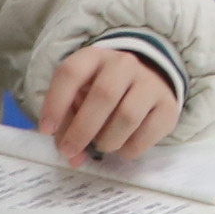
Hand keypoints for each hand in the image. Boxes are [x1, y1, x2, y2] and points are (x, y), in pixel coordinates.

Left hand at [35, 45, 183, 164]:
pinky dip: (128, 149)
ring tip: (101, 145)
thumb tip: (73, 157)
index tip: (46, 130)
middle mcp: (125, 64)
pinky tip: (122, 146)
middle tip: (70, 151)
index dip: (55, 102)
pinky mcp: (168, 106)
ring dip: (107, 141)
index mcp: (95, 57)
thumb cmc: (103, 91)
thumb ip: (68, 124)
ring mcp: (150, 83)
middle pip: (103, 95)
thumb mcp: (80, 96)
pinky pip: (146, 135)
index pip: (71, 72)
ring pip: (127, 117)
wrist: (149, 80)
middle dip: (82, 129)